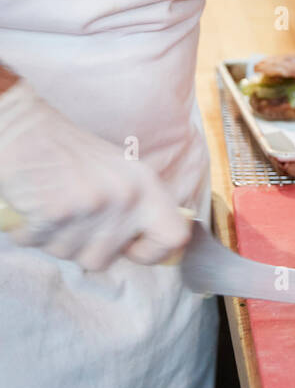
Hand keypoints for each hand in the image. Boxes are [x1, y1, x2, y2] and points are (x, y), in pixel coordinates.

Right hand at [0, 80, 190, 269]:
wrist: (28, 128)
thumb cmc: (72, 155)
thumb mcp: (121, 175)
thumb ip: (137, 212)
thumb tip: (152, 251)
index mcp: (146, 186)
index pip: (174, 237)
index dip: (154, 252)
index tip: (132, 249)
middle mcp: (125, 196)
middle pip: (104, 260)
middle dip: (82, 246)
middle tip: (72, 214)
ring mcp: (92, 205)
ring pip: (69, 256)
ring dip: (54, 239)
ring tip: (53, 205)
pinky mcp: (57, 212)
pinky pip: (38, 244)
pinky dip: (28, 231)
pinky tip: (33, 205)